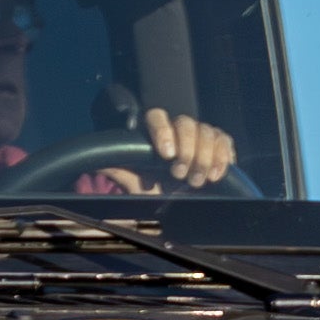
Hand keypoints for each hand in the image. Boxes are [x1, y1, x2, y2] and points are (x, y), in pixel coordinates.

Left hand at [71, 106, 238, 195]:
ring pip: (208, 132)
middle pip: (187, 124)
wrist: (175, 203)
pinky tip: (216, 174)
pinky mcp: (218, 145)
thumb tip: (95, 162)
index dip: (163, 131)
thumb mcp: (133, 183)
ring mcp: (200, 136)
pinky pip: (224, 141)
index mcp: (155, 133)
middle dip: (187, 151)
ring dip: (205, 158)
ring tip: (198, 182)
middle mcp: (178, 129)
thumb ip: (118, 170)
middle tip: (181, 175)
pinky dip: (223, 156)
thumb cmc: (152, 190)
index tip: (166, 155)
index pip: (157, 117)